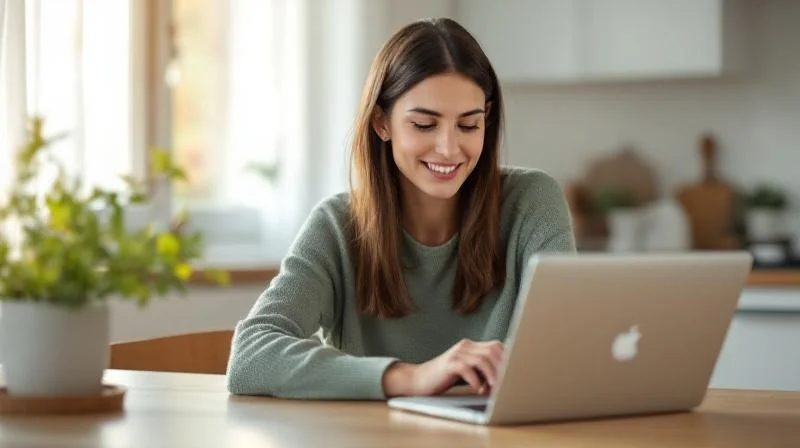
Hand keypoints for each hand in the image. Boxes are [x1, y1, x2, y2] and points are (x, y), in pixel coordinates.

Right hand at [383, 339, 503, 396]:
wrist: (418, 380)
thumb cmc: (445, 378)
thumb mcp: (467, 372)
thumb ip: (482, 370)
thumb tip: (506, 378)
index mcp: (472, 346)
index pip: (497, 346)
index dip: (508, 359)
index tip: (514, 375)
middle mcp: (465, 346)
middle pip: (493, 350)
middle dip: (503, 368)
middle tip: (507, 384)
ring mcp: (456, 353)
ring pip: (483, 359)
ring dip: (492, 376)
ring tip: (494, 390)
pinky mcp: (448, 363)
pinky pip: (467, 369)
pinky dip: (477, 381)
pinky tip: (479, 390)